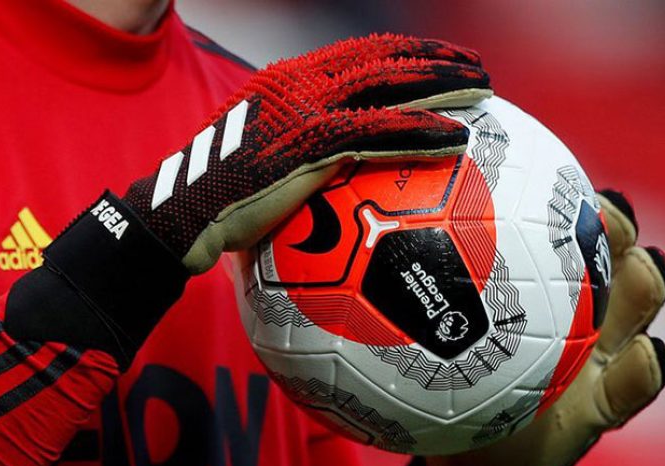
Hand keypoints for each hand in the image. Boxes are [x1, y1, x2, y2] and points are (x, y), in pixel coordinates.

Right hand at [124, 33, 491, 273]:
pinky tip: (455, 138)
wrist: (182, 214)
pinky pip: (377, 133)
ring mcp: (304, 109)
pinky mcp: (308, 143)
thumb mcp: (264, 160)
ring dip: (441, 84)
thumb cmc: (223, 198)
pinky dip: (420, 133)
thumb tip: (341, 173)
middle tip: (476, 65)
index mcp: (291, 81)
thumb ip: (304, 152)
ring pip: (387, 86)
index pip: (359, 54)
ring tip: (482, 87)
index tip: (442, 58)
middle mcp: (299, 82)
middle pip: (382, 58)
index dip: (406, 51)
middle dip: (435, 58)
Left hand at [423, 189, 664, 465]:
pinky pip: (636, 386)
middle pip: (610, 251)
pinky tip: (644, 354)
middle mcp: (576, 311)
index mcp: (540, 285)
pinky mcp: (604, 408)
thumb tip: (357, 195)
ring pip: (638, 307)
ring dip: (644, 283)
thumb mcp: (419, 324)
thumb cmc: (442, 380)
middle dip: (618, 227)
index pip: (564, 229)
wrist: (465, 456)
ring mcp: (597, 357)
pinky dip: (646, 369)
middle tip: (601, 209)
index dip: (572, 198)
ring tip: (638, 265)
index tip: (558, 179)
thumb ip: (406, 274)